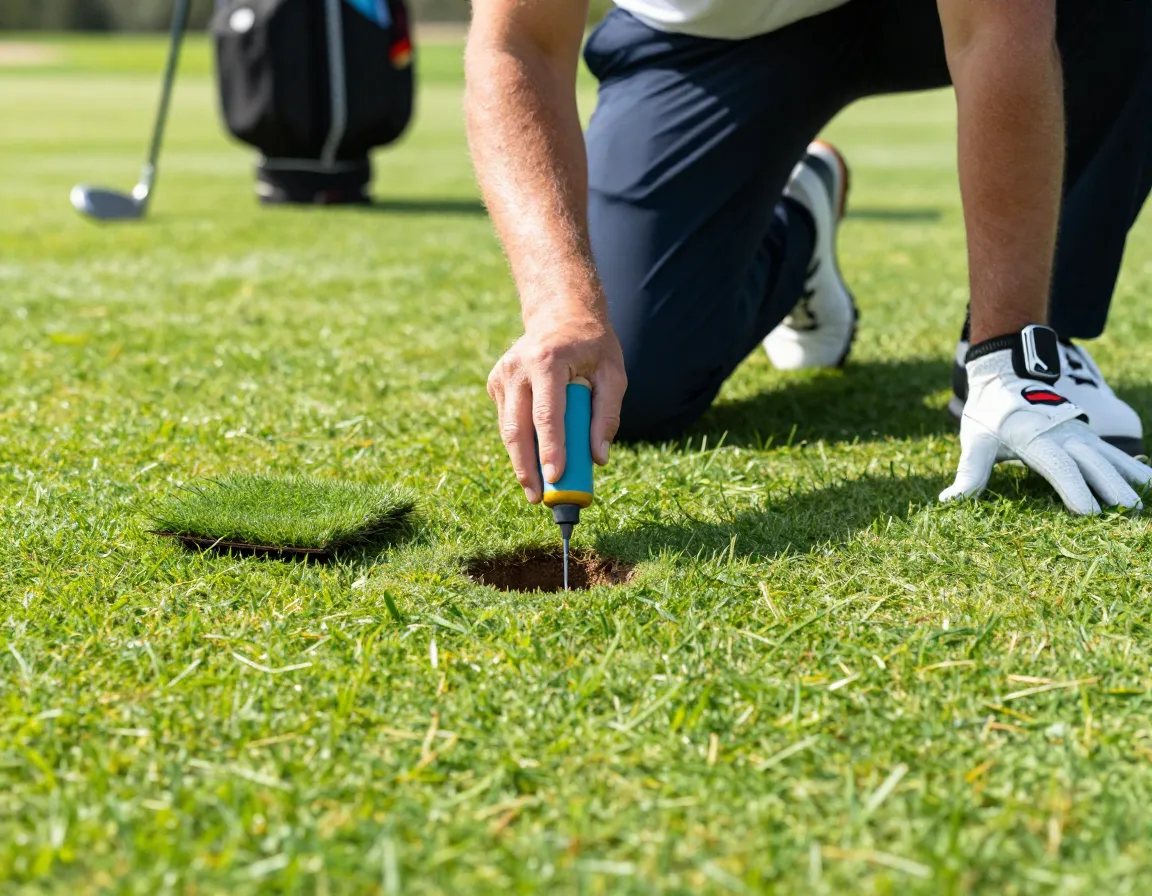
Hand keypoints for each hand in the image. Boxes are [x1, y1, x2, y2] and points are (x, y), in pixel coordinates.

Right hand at [487, 309, 626, 503]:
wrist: (560, 312)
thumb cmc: (592, 345)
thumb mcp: (613, 373)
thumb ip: (607, 415)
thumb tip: (598, 458)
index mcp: (548, 360)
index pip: (546, 414)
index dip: (550, 449)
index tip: (555, 479)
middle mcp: (518, 367)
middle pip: (518, 428)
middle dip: (527, 468)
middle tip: (539, 499)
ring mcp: (502, 375)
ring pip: (508, 429)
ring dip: (521, 462)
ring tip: (536, 492)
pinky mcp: (496, 383)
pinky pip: (508, 422)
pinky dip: (520, 444)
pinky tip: (533, 459)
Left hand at [941, 349, 1151, 513]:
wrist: (1005, 376)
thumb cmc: (988, 414)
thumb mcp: (975, 441)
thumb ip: (969, 472)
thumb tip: (947, 501)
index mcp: (1035, 438)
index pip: (1058, 466)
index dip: (1072, 488)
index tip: (1087, 511)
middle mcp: (1064, 435)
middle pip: (1091, 463)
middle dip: (1110, 487)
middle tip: (1127, 512)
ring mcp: (1080, 435)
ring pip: (1109, 457)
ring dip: (1128, 478)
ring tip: (1143, 501)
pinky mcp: (1088, 437)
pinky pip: (1114, 453)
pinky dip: (1132, 467)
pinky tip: (1148, 482)